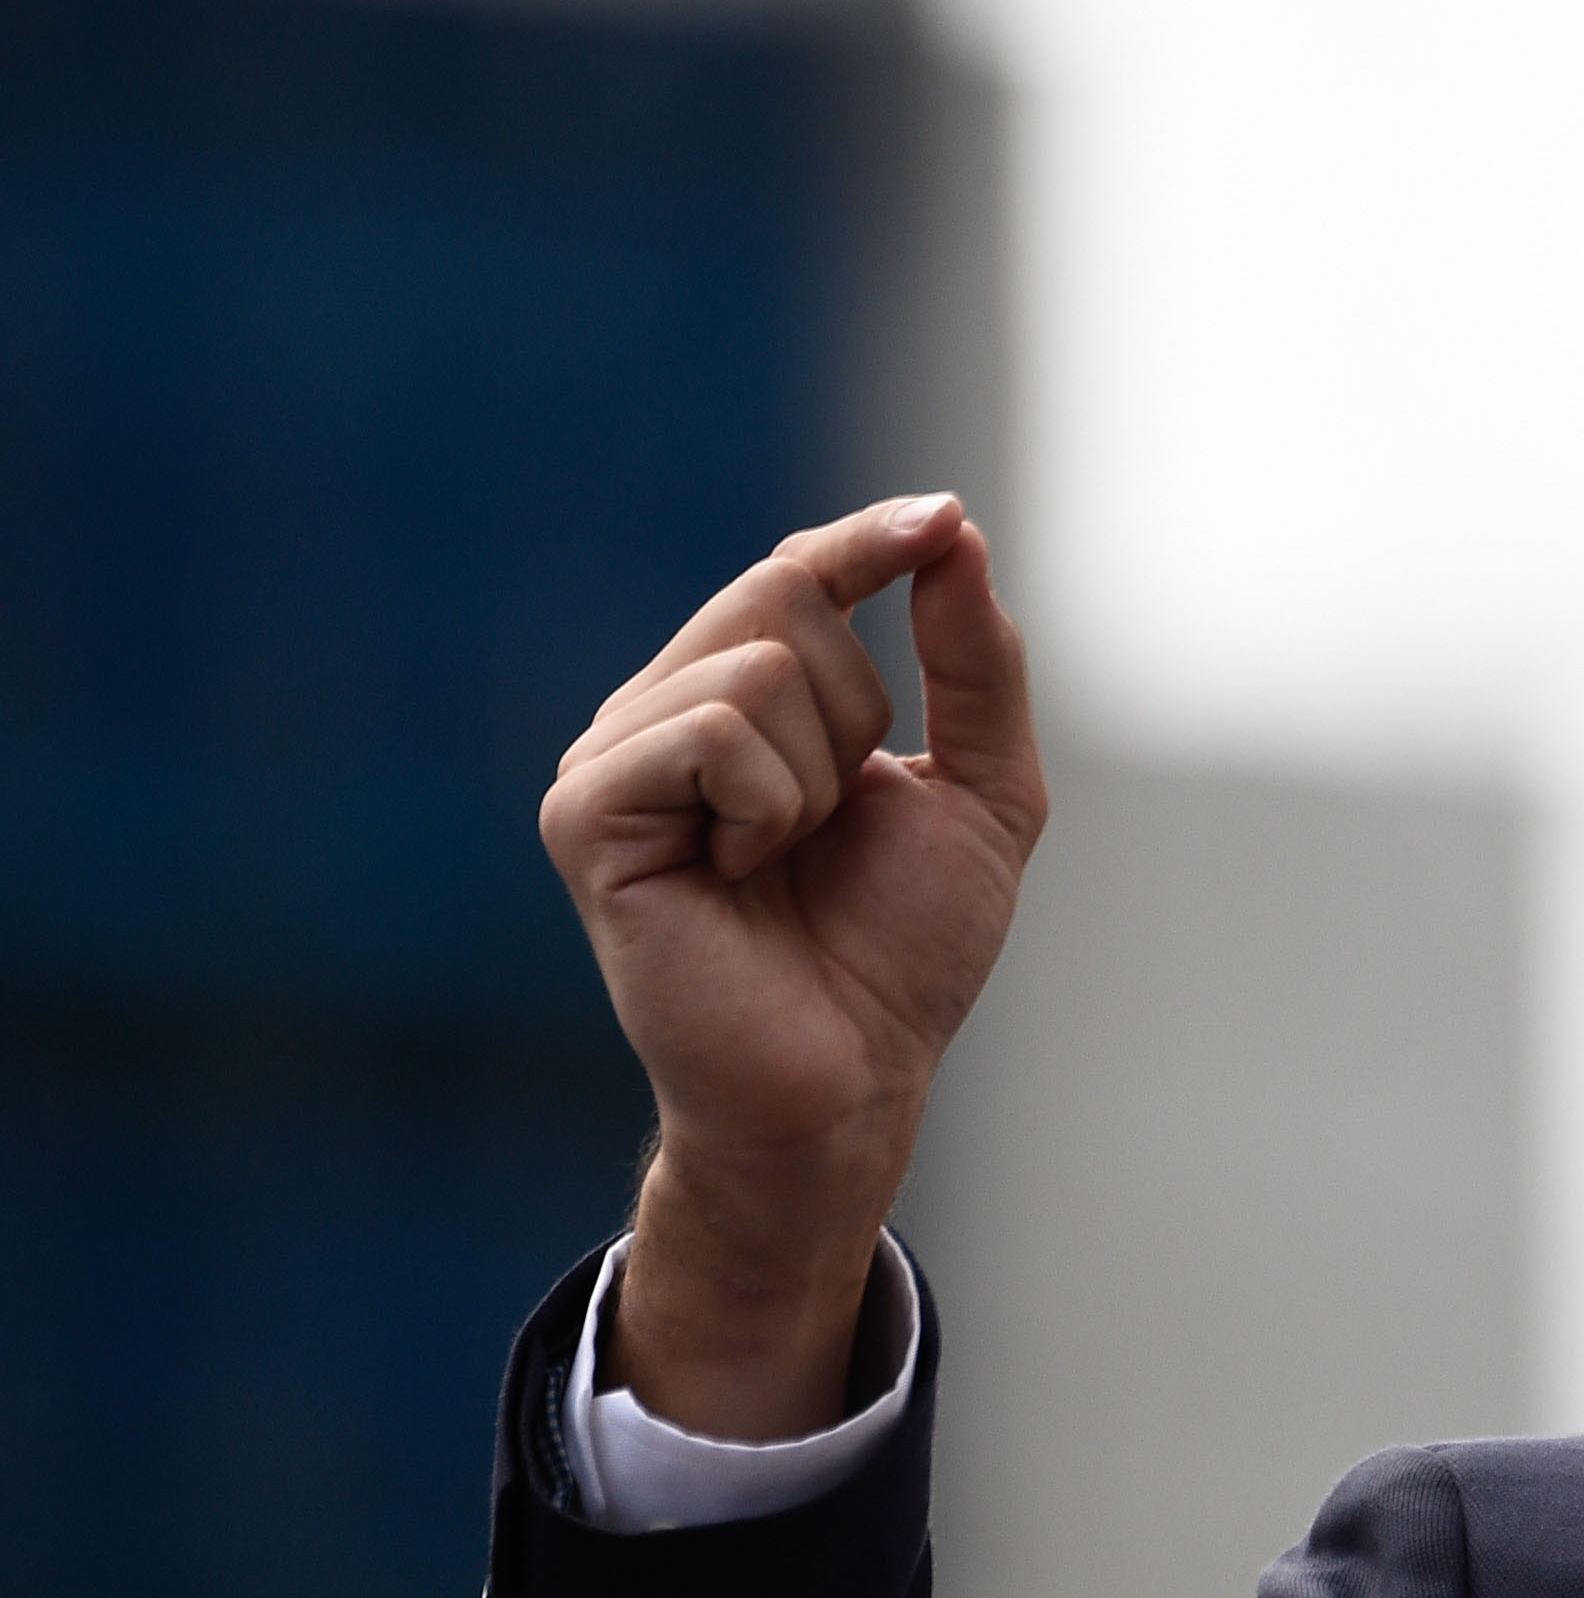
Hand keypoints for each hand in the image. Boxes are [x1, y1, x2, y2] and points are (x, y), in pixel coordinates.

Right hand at [538, 496, 1045, 1437]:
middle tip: (833, 827)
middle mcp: (659, 716)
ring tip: (782, 862)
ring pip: (757, 667)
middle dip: (861, 713)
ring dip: (819, 776)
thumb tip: (955, 529)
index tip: (942, 520)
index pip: (799, 575)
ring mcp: (610, 760)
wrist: (853, 1077)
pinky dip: (766, 804)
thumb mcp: (985, 791)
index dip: (871, 540)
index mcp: (737, 704)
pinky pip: (709, 730)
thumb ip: (977, 663)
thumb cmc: (902, 952)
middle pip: (786, 600)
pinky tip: (741, 875)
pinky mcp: (585, 813)